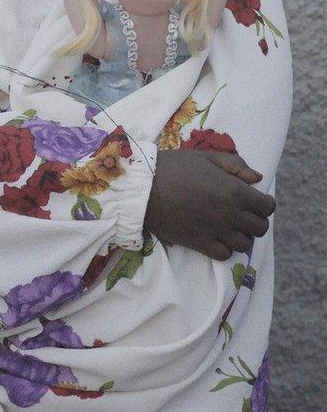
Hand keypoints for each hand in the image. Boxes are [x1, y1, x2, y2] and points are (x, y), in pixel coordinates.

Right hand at [145, 150, 274, 259]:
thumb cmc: (175, 167)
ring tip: (230, 227)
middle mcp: (231, 213)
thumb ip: (235, 165)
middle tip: (243, 214)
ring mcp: (217, 231)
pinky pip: (225, 254)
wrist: (144, 188)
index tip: (255, 201)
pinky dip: (225, 248)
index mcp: (234, 190)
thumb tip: (258, 178)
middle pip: (260, 228)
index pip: (267, 206)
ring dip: (242, 236)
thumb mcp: (206, 157)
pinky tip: (217, 237)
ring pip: (245, 244)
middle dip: (256, 220)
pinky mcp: (201, 244)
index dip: (265, 204)